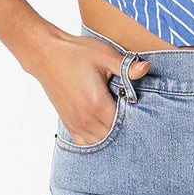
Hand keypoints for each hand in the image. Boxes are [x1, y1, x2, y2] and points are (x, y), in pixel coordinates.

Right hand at [31, 29, 149, 144]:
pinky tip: (102, 127)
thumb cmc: (77, 52)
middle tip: (133, 114)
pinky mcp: (67, 122)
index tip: (142, 109)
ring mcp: (75, 123)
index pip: (123, 123)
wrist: (46, 54)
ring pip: (99, 142)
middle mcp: (85, 118)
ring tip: (119, 120)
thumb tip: (147, 68)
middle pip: (113, 136)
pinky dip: (95, 138)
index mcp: (97, 103)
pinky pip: (84, 142)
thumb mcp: (104, 55)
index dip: (135, 118)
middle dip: (125, 128)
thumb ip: (126, 66)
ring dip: (111, 135)